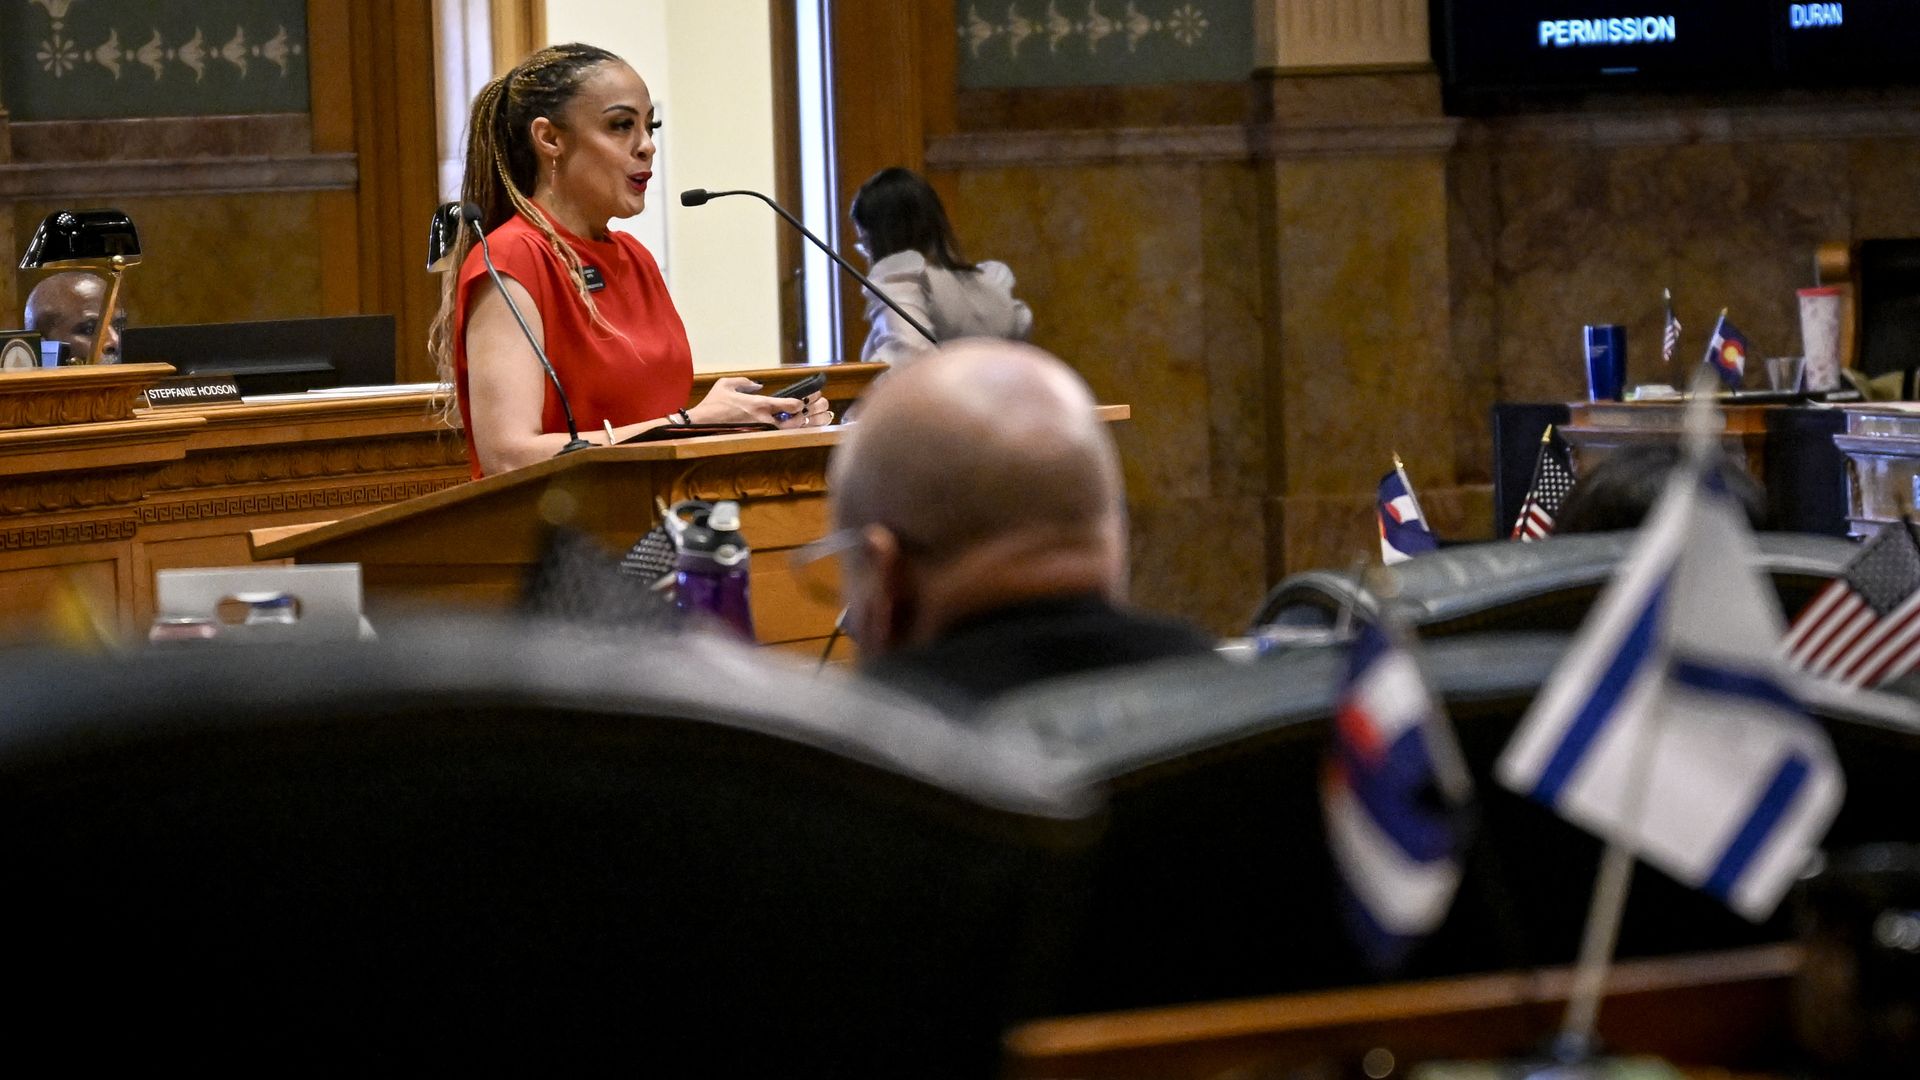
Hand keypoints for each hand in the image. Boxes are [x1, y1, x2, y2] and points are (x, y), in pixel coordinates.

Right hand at [687, 377, 832, 428]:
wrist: (700, 424)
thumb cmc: (712, 404)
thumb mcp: (726, 384)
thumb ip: (745, 383)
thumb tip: (758, 386)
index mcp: (758, 405)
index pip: (789, 405)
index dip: (804, 400)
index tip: (813, 395)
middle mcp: (763, 420)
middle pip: (796, 420)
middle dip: (812, 412)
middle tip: (824, 405)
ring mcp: (761, 431)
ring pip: (792, 430)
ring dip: (809, 422)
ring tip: (822, 415)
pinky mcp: (758, 437)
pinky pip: (782, 435)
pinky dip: (797, 431)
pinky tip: (806, 426)